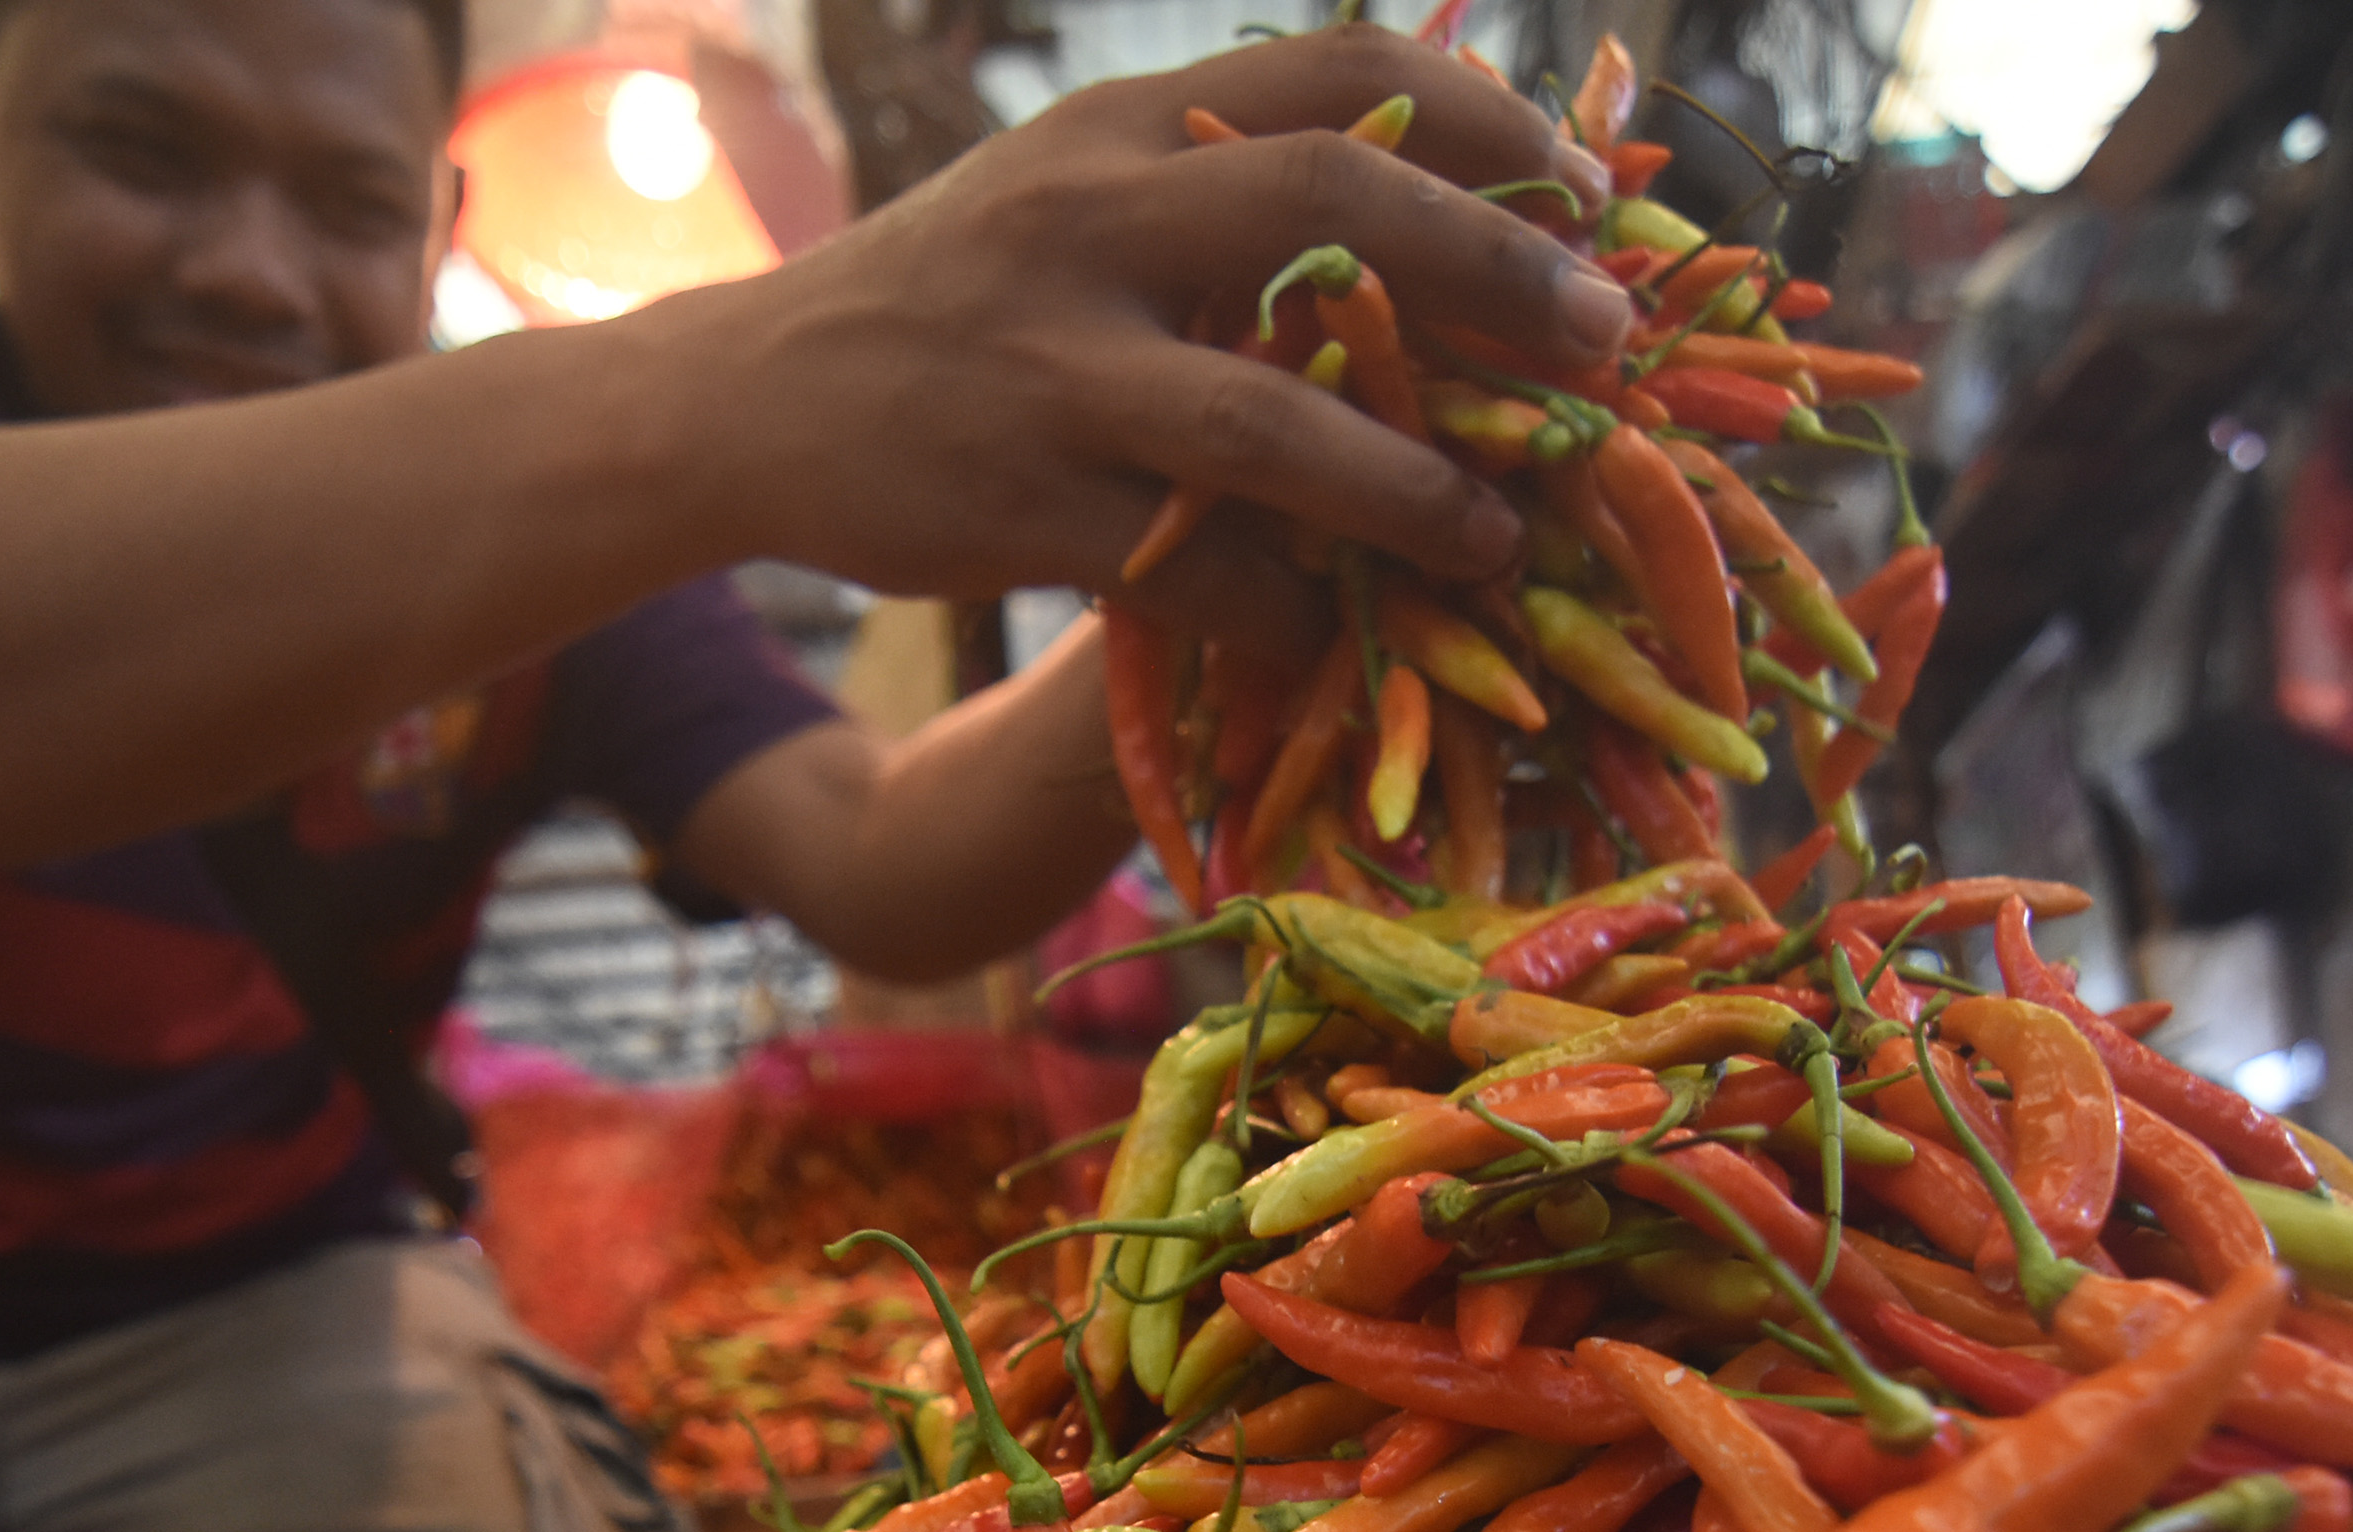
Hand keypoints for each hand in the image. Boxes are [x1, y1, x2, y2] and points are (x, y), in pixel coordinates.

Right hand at [681, 25, 1622, 652]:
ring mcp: (1049, 368)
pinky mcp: (1017, 506)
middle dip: (1494, 272)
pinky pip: (1189, 569)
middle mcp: (1088, 221)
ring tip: (1500, 531)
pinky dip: (1287, 610)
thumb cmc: (955, 299)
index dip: (1491, 126)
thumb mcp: (1073, 188)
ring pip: (1266, 417)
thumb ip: (1222, 181)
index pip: (1342, 75)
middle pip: (1332, 210)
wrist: (748, 399)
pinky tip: (1348, 635)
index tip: (1593, 193)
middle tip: (1605, 341)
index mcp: (1125, 126)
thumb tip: (1439, 196)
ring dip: (1409, 483)